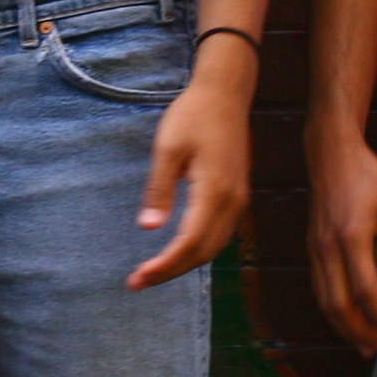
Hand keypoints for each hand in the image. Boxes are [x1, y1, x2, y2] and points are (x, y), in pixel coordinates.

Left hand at [128, 68, 251, 289]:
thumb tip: (149, 228)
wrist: (226, 93)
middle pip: (205, 252)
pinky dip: (198, 249)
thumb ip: (160, 189)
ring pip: (215, 246)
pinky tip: (178, 252)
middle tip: (138, 283)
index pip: (190, 242)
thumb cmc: (193, 115)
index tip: (138, 278)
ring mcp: (238, 199)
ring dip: (185, 263)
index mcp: (214, 190)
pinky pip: (220, 233)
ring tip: (154, 273)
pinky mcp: (237, 195)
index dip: (165, 265)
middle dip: (172, 271)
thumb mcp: (168, 148)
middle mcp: (232, 201)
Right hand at [305, 135, 376, 357]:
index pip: (364, 290)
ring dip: (345, 327)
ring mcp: (316, 250)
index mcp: (351, 238)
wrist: (329, 153)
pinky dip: (334, 310)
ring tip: (364, 345)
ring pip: (325, 301)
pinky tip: (348, 318)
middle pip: (338, 305)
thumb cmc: (366, 175)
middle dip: (360, 332)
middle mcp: (327, 249)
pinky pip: (320, 288)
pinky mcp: (312, 248)